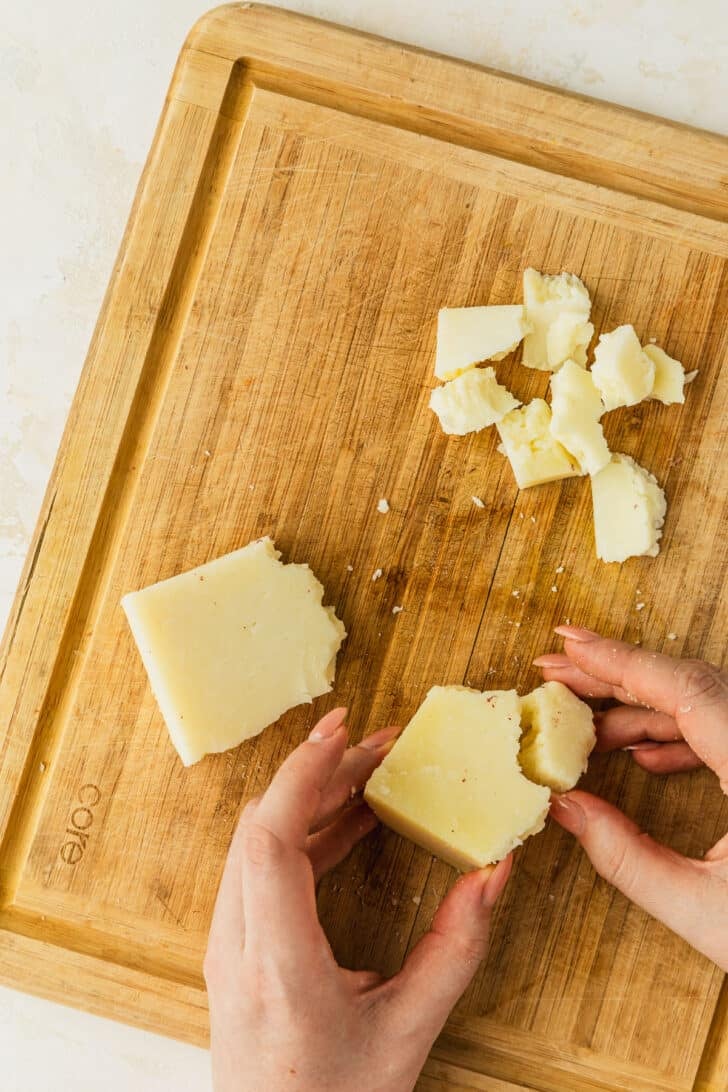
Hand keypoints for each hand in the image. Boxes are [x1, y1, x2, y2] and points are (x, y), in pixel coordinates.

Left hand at [204, 707, 511, 1091]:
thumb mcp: (410, 1031)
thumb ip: (456, 949)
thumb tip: (495, 873)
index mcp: (276, 965)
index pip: (269, 841)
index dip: (302, 773)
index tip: (340, 728)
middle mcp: (236, 946)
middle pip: (262, 826)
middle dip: (321, 773)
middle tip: (380, 745)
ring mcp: (226, 946)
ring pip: (256, 841)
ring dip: (311, 798)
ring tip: (372, 773)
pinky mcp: (233, 947)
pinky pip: (259, 868)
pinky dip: (303, 832)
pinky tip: (351, 822)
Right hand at [535, 626, 727, 970]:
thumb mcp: (703, 910)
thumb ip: (626, 858)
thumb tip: (564, 808)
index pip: (684, 691)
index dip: (620, 661)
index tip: (569, 644)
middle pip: (687, 687)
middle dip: (616, 677)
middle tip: (555, 675)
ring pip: (702, 706)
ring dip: (641, 710)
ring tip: (584, 731)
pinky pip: (720, 731)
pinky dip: (676, 735)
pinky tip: (641, 757)